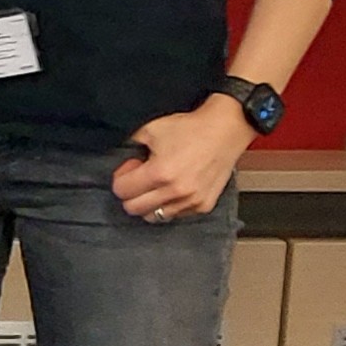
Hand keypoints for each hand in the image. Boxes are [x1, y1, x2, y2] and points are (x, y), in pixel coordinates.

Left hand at [115, 98, 253, 224]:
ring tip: (157, 184)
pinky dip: (169, 205)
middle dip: (130, 193)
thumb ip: (129, 146)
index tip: (131, 168)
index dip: (121, 177)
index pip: (121, 191)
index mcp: (159, 173)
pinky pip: (176, 214)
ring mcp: (191, 201)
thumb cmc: (190, 129)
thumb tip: (121, 163)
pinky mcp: (204, 205)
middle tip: (140, 178)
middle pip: (133, 209)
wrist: (224, 131)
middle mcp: (176, 192)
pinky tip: (173, 187)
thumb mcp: (149, 130)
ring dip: (149, 202)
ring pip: (154, 216)